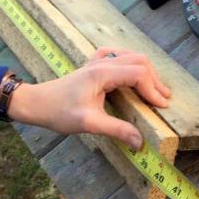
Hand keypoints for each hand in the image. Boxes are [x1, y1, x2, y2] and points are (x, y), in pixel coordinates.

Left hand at [7, 48, 170, 148]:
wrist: (35, 103)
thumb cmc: (58, 112)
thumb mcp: (88, 124)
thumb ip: (116, 130)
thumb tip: (140, 142)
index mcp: (103, 73)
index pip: (138, 73)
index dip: (153, 89)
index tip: (162, 107)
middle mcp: (102, 63)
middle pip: (139, 61)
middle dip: (154, 80)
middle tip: (163, 100)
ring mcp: (96, 62)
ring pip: (130, 57)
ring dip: (145, 71)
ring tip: (155, 89)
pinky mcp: (92, 66)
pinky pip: (117, 56)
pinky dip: (130, 62)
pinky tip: (131, 71)